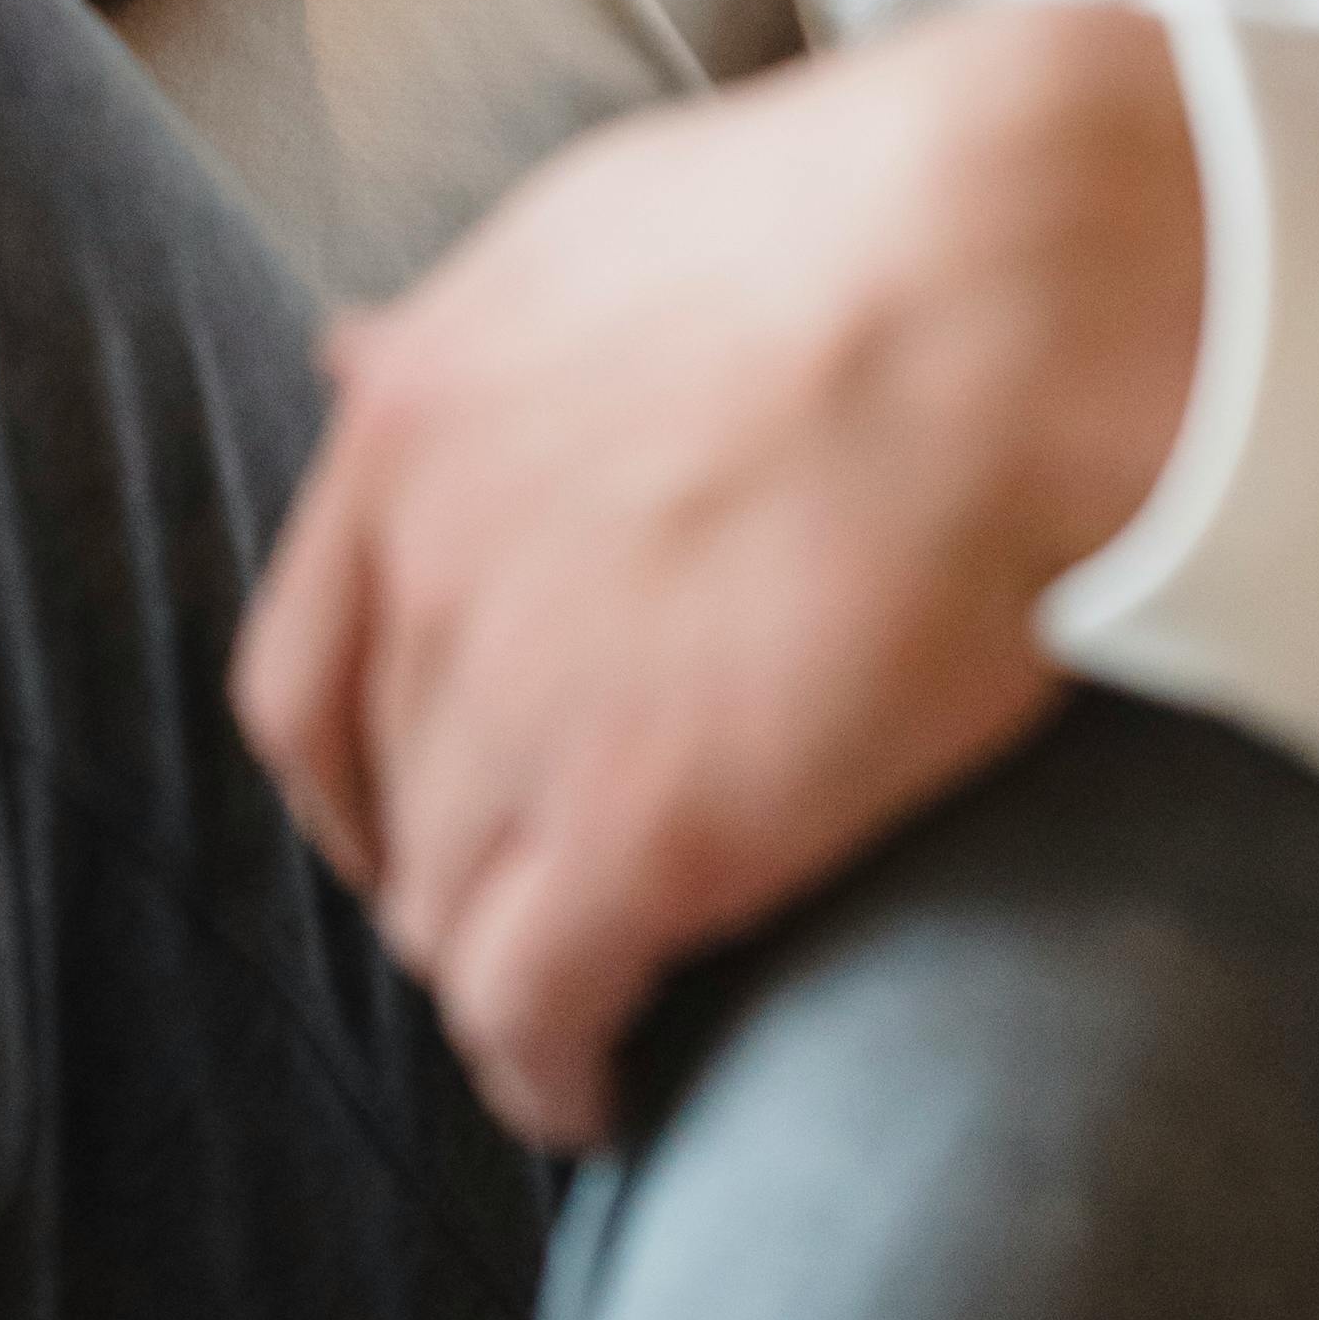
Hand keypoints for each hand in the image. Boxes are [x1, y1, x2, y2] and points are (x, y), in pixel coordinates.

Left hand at [232, 0, 1206, 1145]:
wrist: (1015, 286)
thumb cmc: (873, 223)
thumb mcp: (609, 228)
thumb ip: (476, 332)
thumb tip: (352, 355)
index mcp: (416, 426)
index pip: (303, 670)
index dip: (356, 772)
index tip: (414, 817)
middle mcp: (432, 572)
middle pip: (391, 802)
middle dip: (451, 872)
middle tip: (538, 914)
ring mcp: (523, 708)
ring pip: (454, 916)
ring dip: (512, 976)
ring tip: (590, 1019)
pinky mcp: (641, 829)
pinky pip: (533, 1010)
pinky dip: (555, 1073)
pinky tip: (605, 1096)